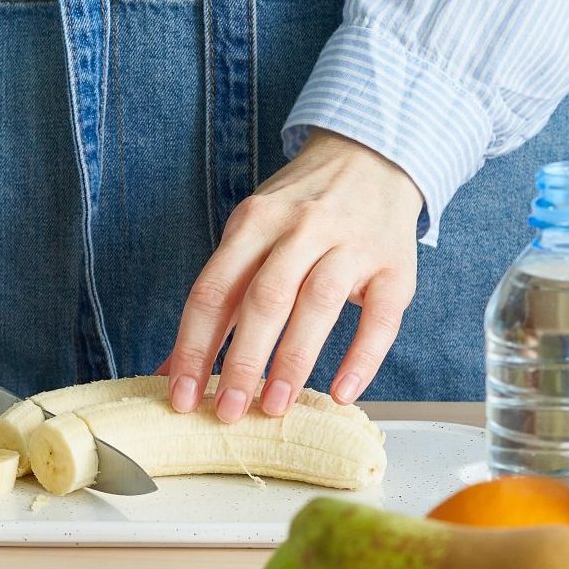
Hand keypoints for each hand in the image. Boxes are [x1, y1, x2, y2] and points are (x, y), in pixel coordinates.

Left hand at [160, 129, 423, 422]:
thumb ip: (219, 297)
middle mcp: (301, 229)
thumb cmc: (302, 209)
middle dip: (242, 362)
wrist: (373, 156)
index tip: (182, 396)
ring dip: (293, 362)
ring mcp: (351, 245)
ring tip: (274, 407)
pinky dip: (362, 358)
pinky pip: (380, 318)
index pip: (213, 291)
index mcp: (254, 222)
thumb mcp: (252, 233)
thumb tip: (173, 369)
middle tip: (227, 412)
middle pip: (264, 300)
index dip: (194, 347)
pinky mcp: (395, 266)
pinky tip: (342, 392)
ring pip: (317, 305)